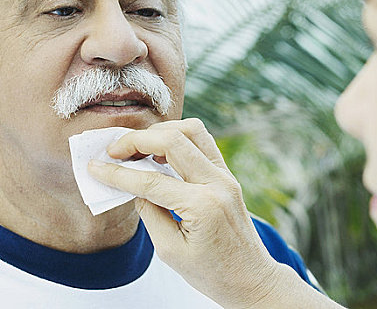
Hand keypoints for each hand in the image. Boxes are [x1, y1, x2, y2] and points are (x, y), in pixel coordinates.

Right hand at [87, 119, 281, 307]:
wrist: (249, 277)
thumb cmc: (212, 273)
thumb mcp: (170, 251)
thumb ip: (150, 213)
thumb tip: (132, 185)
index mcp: (203, 206)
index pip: (151, 181)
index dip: (118, 174)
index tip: (95, 167)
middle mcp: (218, 183)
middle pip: (174, 140)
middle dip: (137, 140)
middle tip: (113, 151)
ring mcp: (226, 176)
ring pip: (193, 131)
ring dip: (161, 133)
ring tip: (137, 149)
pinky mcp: (228, 176)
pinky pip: (203, 143)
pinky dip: (178, 140)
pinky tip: (160, 154)